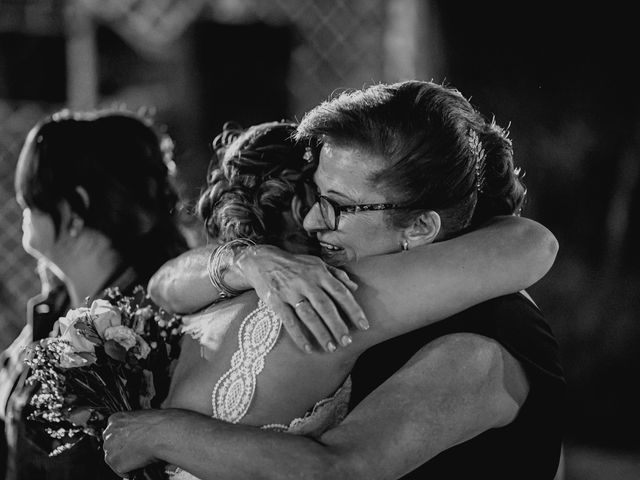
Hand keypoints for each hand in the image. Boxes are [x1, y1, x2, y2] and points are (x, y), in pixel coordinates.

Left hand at [103, 410, 162, 476]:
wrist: (162, 433)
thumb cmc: (158, 423)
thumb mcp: (142, 417)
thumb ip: (133, 426)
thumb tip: (136, 434)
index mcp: (115, 419)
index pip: (112, 432)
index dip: (122, 439)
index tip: (130, 441)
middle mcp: (109, 434)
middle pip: (110, 446)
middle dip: (121, 450)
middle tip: (136, 450)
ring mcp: (110, 449)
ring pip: (114, 458)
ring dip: (125, 459)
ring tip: (140, 456)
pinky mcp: (116, 463)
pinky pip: (121, 470)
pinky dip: (130, 470)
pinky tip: (141, 462)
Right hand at [235, 245, 368, 352]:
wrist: (262, 260)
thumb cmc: (295, 264)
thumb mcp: (317, 263)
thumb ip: (336, 274)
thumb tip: (355, 287)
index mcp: (319, 272)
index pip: (341, 292)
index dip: (354, 309)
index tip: (364, 325)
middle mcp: (306, 282)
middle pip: (325, 306)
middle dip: (338, 325)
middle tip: (347, 342)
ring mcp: (290, 291)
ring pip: (308, 315)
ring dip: (321, 333)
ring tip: (331, 348)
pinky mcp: (275, 301)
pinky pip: (288, 321)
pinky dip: (298, 335)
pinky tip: (308, 348)